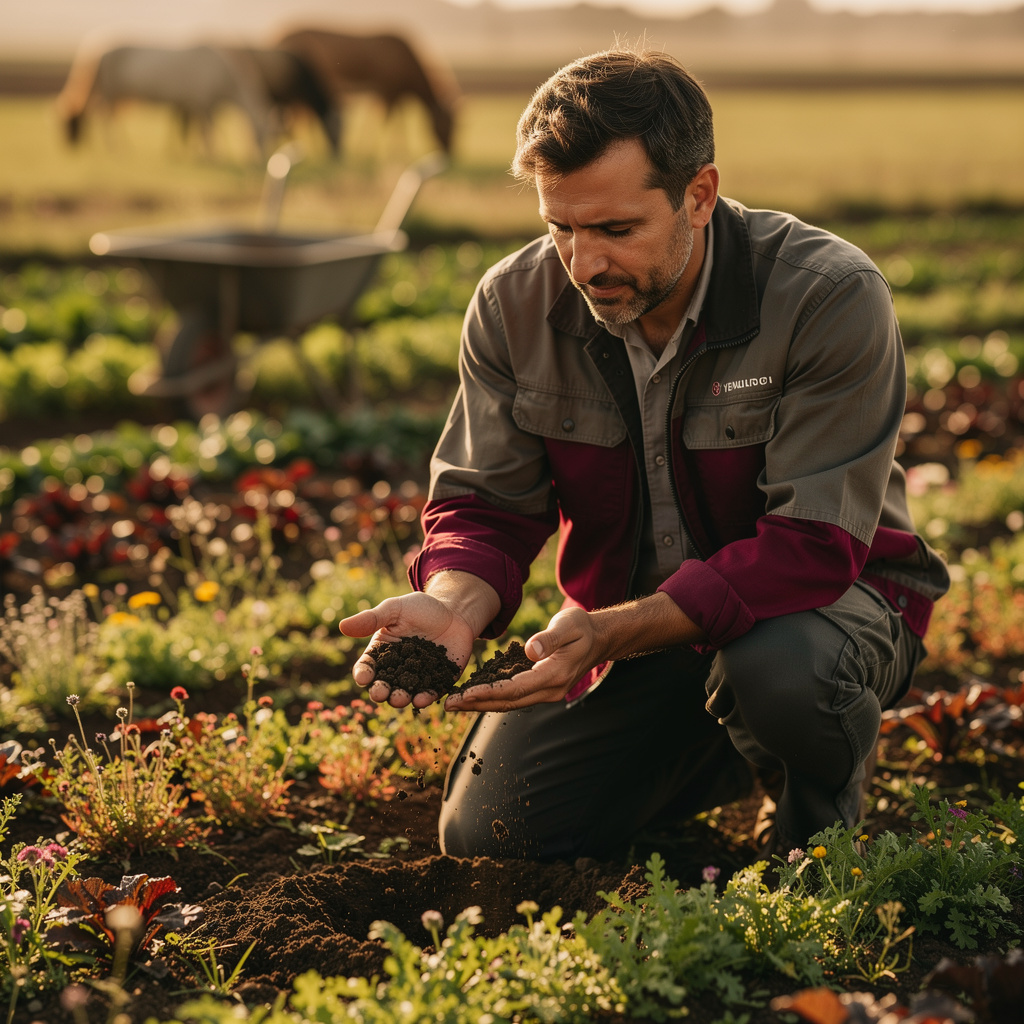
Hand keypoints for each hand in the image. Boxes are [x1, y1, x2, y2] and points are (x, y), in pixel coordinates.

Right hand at [339, 592, 476, 708]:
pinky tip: (424, 698)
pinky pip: (430, 693)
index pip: (367, 667)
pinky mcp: (438, 682)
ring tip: (400, 698)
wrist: (455, 612)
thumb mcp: (395, 609)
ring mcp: (417, 678)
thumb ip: (372, 619)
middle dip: (380, 692)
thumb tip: (342, 626)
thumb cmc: (421, 608)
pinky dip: (426, 698)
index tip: (363, 677)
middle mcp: (397, 669)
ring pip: (405, 693)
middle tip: (381, 693)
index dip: (363, 673)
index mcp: (382, 653)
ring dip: (400, 699)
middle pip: (383, 686)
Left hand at [445, 606, 602, 711]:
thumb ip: (550, 638)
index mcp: (555, 675)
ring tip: (455, 703)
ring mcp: (546, 692)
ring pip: (509, 703)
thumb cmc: (583, 627)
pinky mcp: (541, 688)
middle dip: (477, 704)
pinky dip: (493, 697)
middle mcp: (550, 690)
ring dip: (482, 704)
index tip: (465, 694)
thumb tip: (530, 651)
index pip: (515, 689)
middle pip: (508, 702)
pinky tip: (474, 695)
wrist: (599, 638)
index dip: (488, 692)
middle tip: (449, 704)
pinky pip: (514, 696)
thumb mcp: (569, 624)